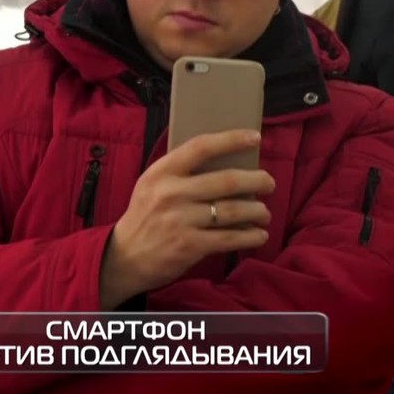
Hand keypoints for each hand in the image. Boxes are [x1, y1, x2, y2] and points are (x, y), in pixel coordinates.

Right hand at [100, 130, 274, 308]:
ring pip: (233, 210)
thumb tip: (226, 161)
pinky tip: (259, 234)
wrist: (125, 256)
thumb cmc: (145, 216)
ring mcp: (180, 220)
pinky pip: (231, 238)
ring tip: (264, 212)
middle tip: (269, 183)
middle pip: (226, 181)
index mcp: (161, 173)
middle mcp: (170, 193)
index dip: (230, 140)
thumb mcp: (152, 186)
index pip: (200, 147)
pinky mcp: (190, 246)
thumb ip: (180, 173)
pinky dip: (251, 236)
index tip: (254, 137)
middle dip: (257, 181)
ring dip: (258, 211)